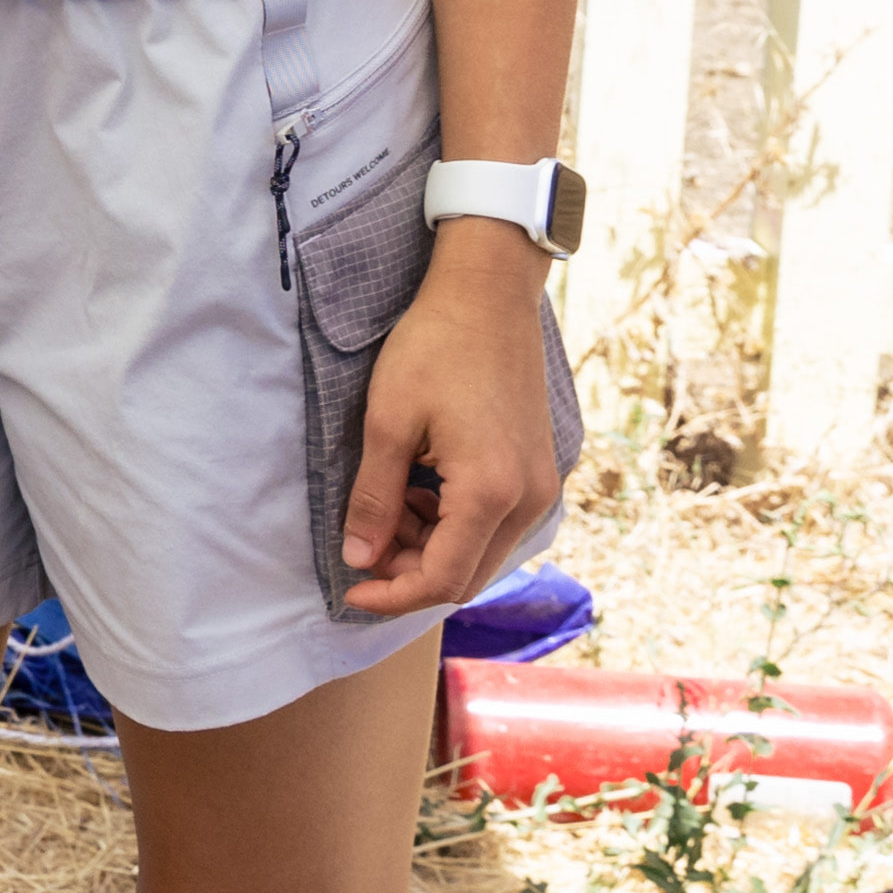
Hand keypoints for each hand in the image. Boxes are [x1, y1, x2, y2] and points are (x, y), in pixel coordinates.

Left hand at [338, 235, 564, 617]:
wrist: (487, 297)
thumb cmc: (434, 349)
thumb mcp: (387, 425)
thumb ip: (374, 500)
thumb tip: (359, 558)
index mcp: (491, 492)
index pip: (443, 579)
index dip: (393, 595)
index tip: (352, 591)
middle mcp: (529, 500)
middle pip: (467, 575)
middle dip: (411, 573)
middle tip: (365, 544)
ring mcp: (540, 486)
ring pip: (481, 552)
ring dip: (431, 547)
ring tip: (388, 506)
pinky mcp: (538, 471)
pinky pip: (495, 523)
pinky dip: (454, 524)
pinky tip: (420, 492)